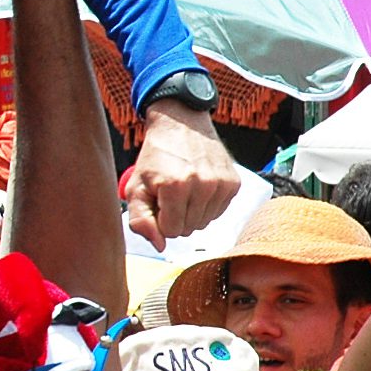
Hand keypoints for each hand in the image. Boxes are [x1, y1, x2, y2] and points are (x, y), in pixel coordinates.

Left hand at [122, 103, 242, 249]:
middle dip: (176, 216)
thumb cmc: (156, 156)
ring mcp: (221, 184)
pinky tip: (198, 186)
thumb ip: (141, 220)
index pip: (171, 231)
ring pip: (205, 223)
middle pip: (189, 229)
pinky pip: (219, 212)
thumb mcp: (136, 187)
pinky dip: (207, 205)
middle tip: (170, 193)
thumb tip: (159, 246)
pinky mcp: (234, 183)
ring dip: (192, 212)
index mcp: (175, 187)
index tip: (158, 200)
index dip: (161, 219)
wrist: (181, 124)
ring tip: (184, 189)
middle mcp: (202, 186)